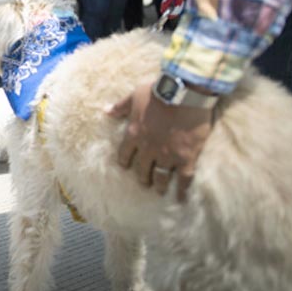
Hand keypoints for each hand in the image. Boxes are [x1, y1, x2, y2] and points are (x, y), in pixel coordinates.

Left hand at [107, 81, 213, 201]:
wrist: (184, 93)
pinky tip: (180, 199)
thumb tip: (106, 110)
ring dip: (158, 184)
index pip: (125, 154)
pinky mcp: (186, 158)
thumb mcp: (135, 95)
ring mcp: (167, 155)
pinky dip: (182, 191)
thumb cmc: (158, 91)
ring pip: (160, 176)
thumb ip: (121, 106)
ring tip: (159, 190)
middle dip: (142, 176)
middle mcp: (148, 148)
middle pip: (142, 168)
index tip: (126, 166)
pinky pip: (183, 179)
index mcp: (134, 133)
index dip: (125, 161)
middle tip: (144, 182)